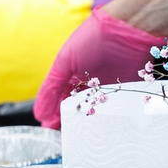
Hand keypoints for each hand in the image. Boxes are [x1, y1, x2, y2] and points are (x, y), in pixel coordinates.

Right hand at [35, 12, 167, 127]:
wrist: (128, 29)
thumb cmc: (92, 39)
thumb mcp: (64, 62)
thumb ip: (50, 89)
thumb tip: (39, 114)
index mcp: (71, 75)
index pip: (59, 100)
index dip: (54, 115)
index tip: (50, 130)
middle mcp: (88, 83)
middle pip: (77, 109)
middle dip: (71, 122)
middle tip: (67, 138)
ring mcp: (107, 89)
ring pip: (95, 113)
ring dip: (89, 124)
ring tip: (83, 138)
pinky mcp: (125, 92)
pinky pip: (115, 110)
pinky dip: (108, 120)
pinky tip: (103, 130)